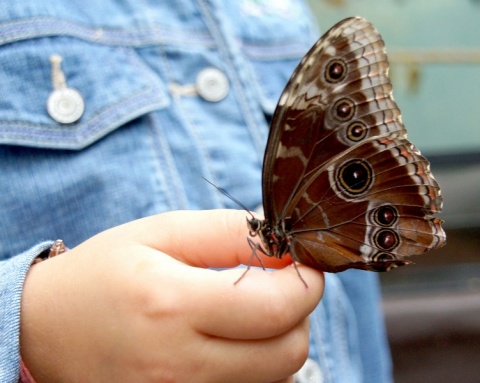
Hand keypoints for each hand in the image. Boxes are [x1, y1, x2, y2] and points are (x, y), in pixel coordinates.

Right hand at [20, 210, 323, 382]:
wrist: (46, 330)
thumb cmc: (104, 273)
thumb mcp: (161, 233)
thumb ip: (228, 233)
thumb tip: (285, 242)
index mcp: (172, 306)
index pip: (277, 307)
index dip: (306, 282)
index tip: (303, 263)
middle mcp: (178, 366)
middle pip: (287, 351)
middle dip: (299, 312)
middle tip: (278, 284)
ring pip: (275, 377)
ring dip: (279, 339)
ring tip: (248, 311)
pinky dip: (257, 366)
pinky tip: (232, 341)